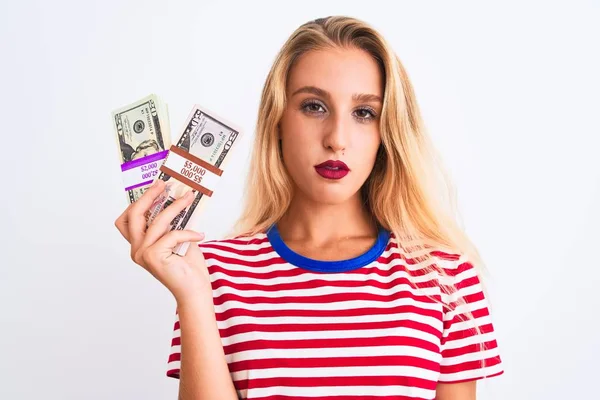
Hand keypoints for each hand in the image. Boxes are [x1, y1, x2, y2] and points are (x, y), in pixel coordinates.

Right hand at [114, 180, 210, 303]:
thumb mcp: (180, 239)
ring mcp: (143, 254)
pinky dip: (188, 232)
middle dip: (149, 195)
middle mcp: (137, 250)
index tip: (155, 187)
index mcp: (139, 245)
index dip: (138, 201)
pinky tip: (200, 235)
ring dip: (175, 207)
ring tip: (190, 198)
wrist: (195, 290)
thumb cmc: (189, 267)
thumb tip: (180, 198)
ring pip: (156, 221)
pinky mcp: (154, 257)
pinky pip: (172, 235)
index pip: (126, 220)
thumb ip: (174, 224)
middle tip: (165, 183)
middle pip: (134, 215)